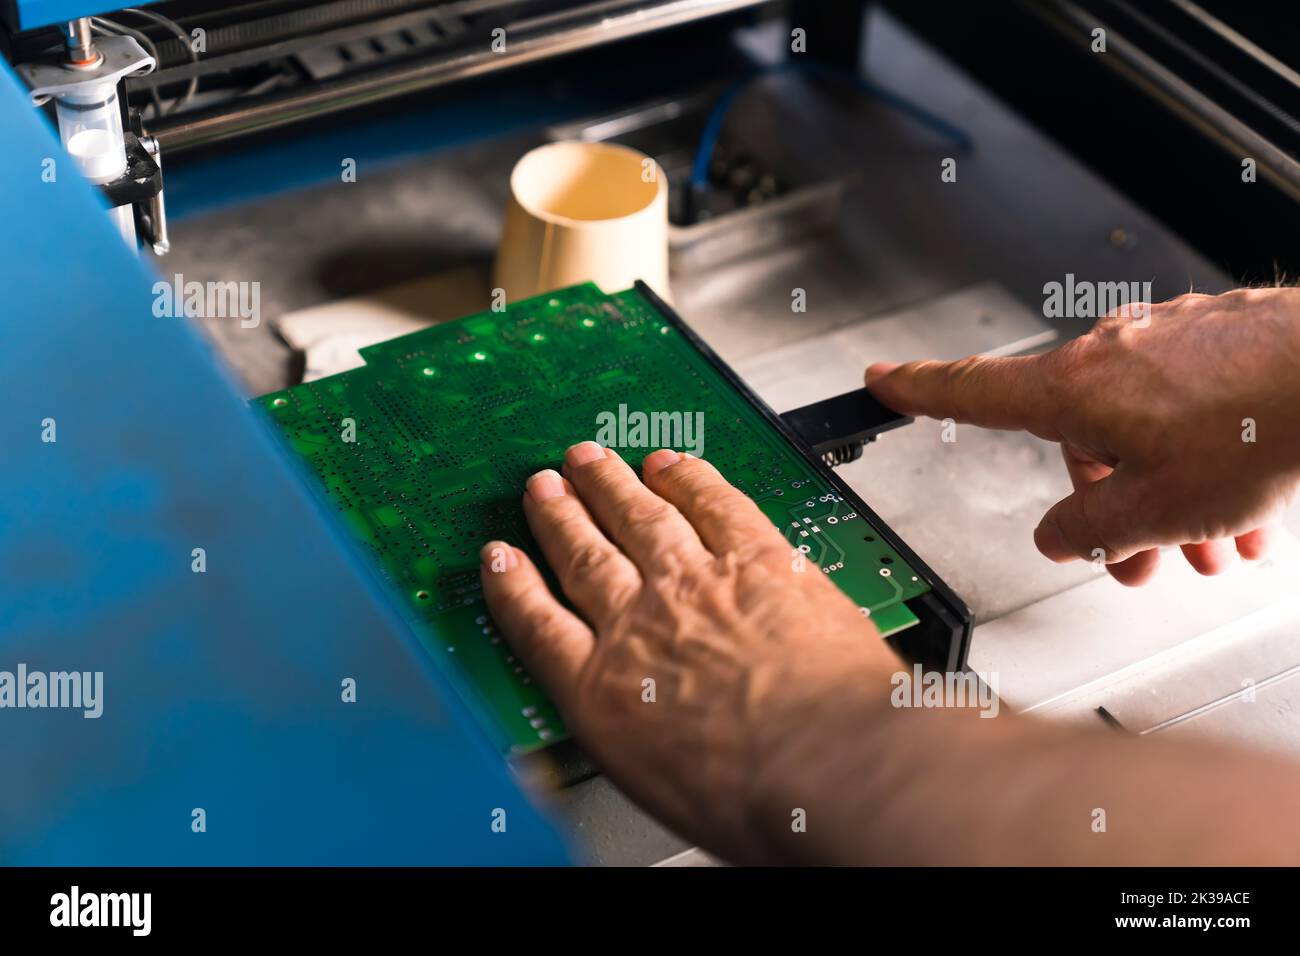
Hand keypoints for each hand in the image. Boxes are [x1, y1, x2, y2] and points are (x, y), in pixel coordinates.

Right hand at [479, 441, 896, 862]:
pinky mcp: (757, 558)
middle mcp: (638, 625)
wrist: (825, 763)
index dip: (514, 587)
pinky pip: (712, 504)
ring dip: (610, 485)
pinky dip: (687, 479)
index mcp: (602, 693)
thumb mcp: (657, 791)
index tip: (500, 558)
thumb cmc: (755, 798)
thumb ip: (636, 743)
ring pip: (638, 519)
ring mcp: (695, 583)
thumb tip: (640, 742)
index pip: (538, 627)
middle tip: (541, 487)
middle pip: (584, 558)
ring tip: (589, 459)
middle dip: (559, 519)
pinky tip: (670, 464)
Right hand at [866, 289, 1299, 584]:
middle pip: (1077, 437)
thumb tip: (1058, 534)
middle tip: (1138, 557)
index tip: (882, 379)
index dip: (917, 390)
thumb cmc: (1262, 424)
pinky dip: (1202, 460)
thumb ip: (1089, 528)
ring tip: (1209, 544)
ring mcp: (1164, 339)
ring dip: (1168, 493)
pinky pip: (1185, 409)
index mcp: (1075, 389)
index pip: (971, 388)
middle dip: (1108, 503)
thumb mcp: (1156, 508)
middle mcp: (1110, 352)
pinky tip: (1242, 508)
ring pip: (1141, 430)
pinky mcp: (1212, 339)